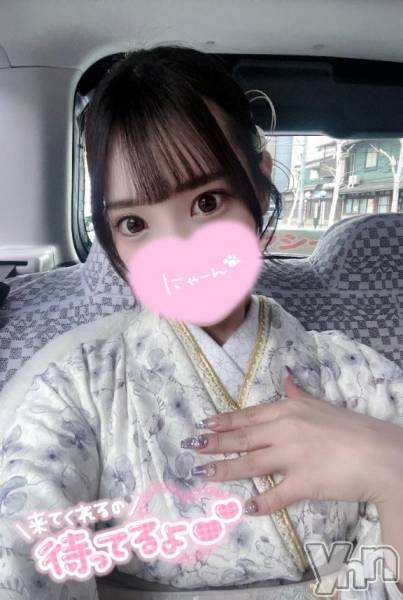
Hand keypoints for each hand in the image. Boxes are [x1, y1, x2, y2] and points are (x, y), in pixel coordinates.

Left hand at [183, 374, 402, 514]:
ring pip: (251, 464)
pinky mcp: (304, 483)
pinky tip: (244, 507)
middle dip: (214, 443)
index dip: (224, 421)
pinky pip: (276, 495)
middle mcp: (285, 430)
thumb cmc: (350, 427)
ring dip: (224, 469)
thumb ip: (297, 392)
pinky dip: (260, 502)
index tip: (204, 425)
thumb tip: (285, 377)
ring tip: (203, 473)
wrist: (379, 453)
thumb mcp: (320, 403)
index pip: (248, 416)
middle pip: (243, 437)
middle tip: (191, 448)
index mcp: (288, 410)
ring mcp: (293, 457)